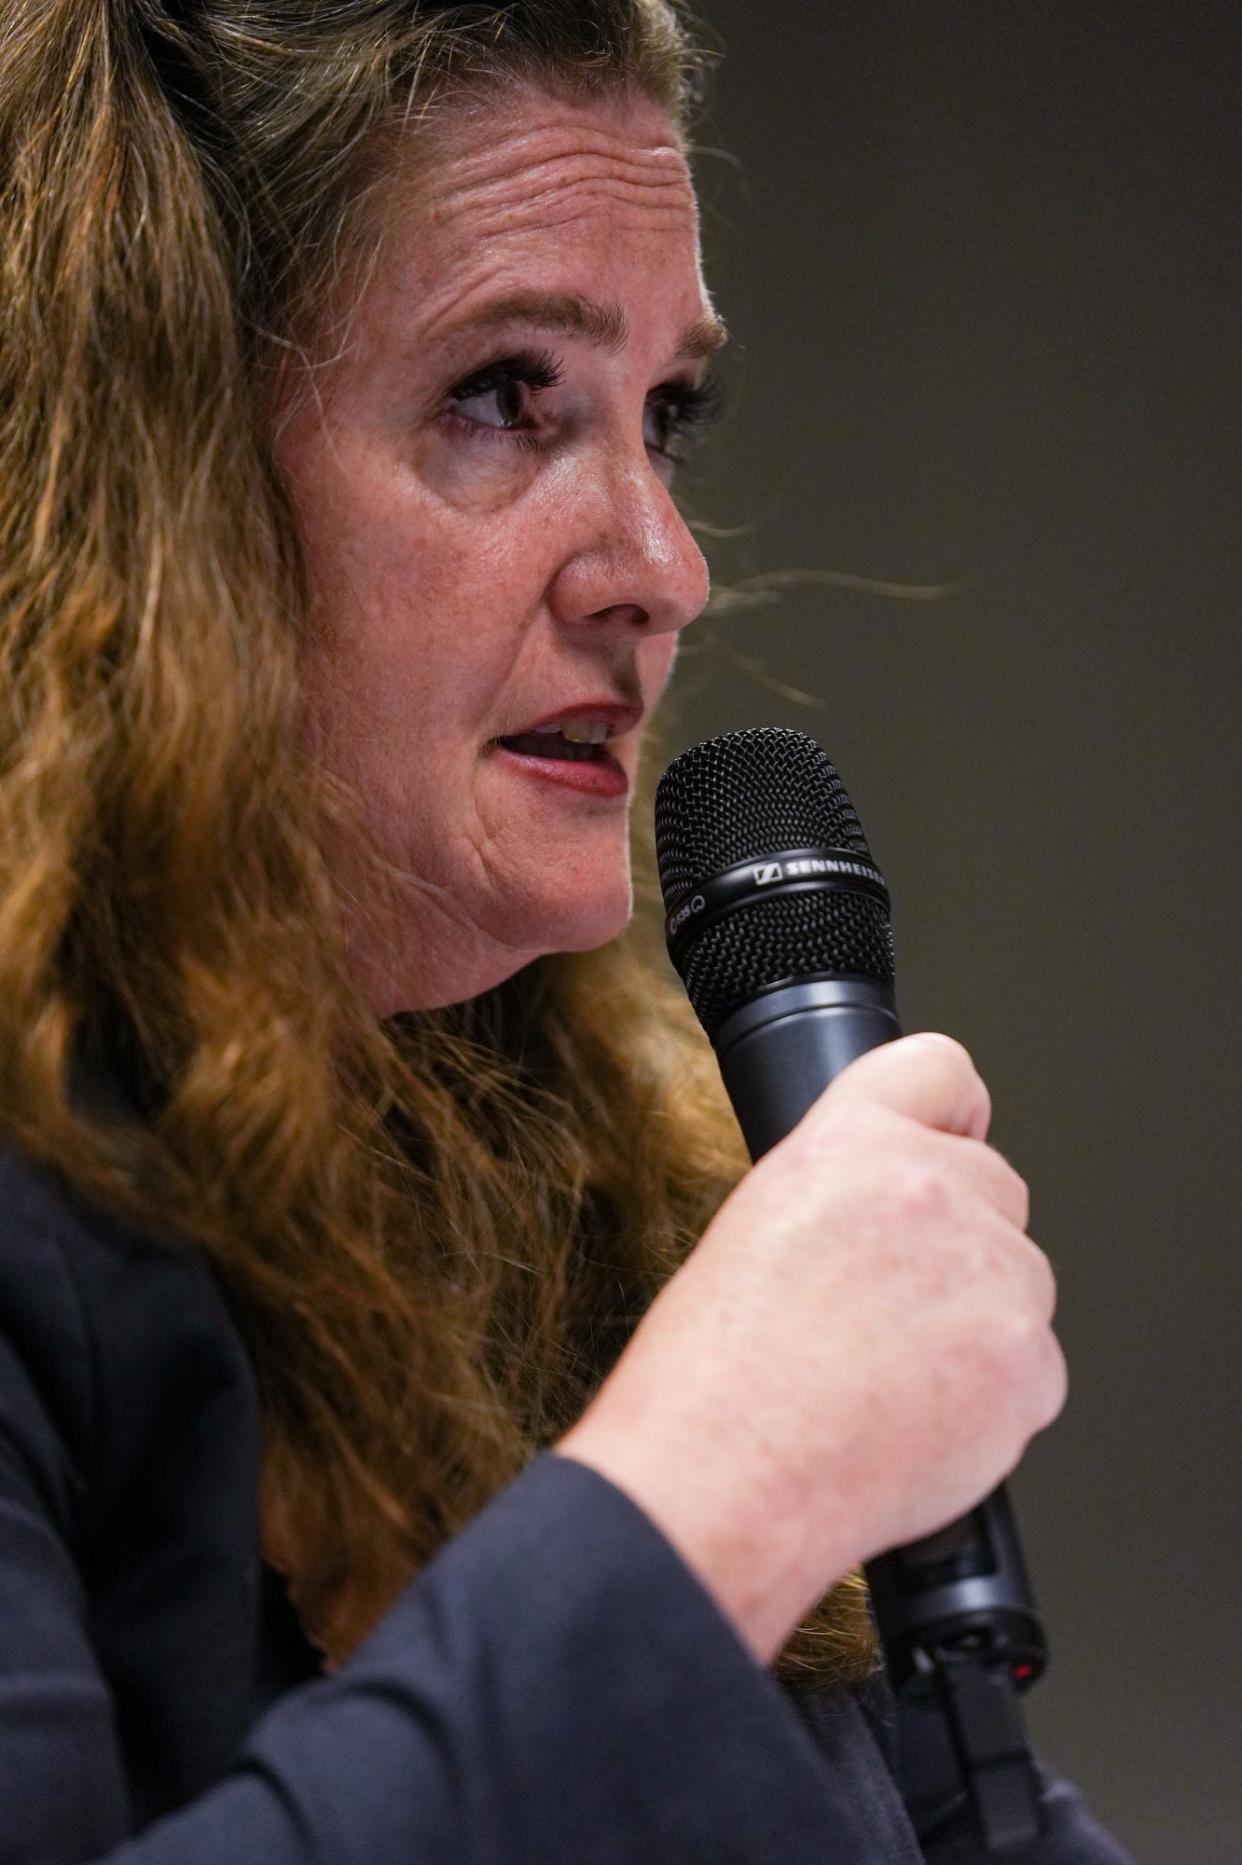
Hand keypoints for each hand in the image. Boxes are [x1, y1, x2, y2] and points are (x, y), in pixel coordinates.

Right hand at [556, 1034, 1066, 1665]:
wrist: (724, 1479)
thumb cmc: (713, 1377)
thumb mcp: (755, 1228)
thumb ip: (843, 1192)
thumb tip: (890, 1214)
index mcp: (849, 1142)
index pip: (941, 1071)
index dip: (949, 1115)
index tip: (952, 1140)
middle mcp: (929, 1188)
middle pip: (996, 1188)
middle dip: (960, 1242)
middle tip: (891, 1310)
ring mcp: (989, 1273)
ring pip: (1019, 1282)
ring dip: (977, 1325)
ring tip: (887, 1380)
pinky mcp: (1026, 1361)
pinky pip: (1033, 1369)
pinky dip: (993, 1402)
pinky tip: (916, 1424)